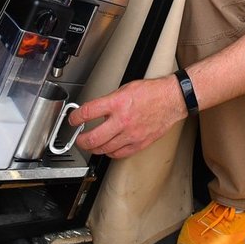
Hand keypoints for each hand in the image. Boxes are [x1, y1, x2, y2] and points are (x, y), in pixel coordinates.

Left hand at [69, 76, 186, 158]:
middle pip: (92, 138)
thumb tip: (95, 110)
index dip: (75, 117)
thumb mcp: (125, 89)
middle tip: (78, 138)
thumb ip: (109, 101)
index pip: (88, 113)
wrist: (172, 99)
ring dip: (93, 148)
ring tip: (91, 144)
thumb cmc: (152, 92)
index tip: (73, 119)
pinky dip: (109, 152)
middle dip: (81, 140)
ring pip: (104, 149)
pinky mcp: (139, 144)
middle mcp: (122, 120)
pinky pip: (118, 154)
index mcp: (117, 103)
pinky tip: (108, 148)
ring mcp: (131, 135)